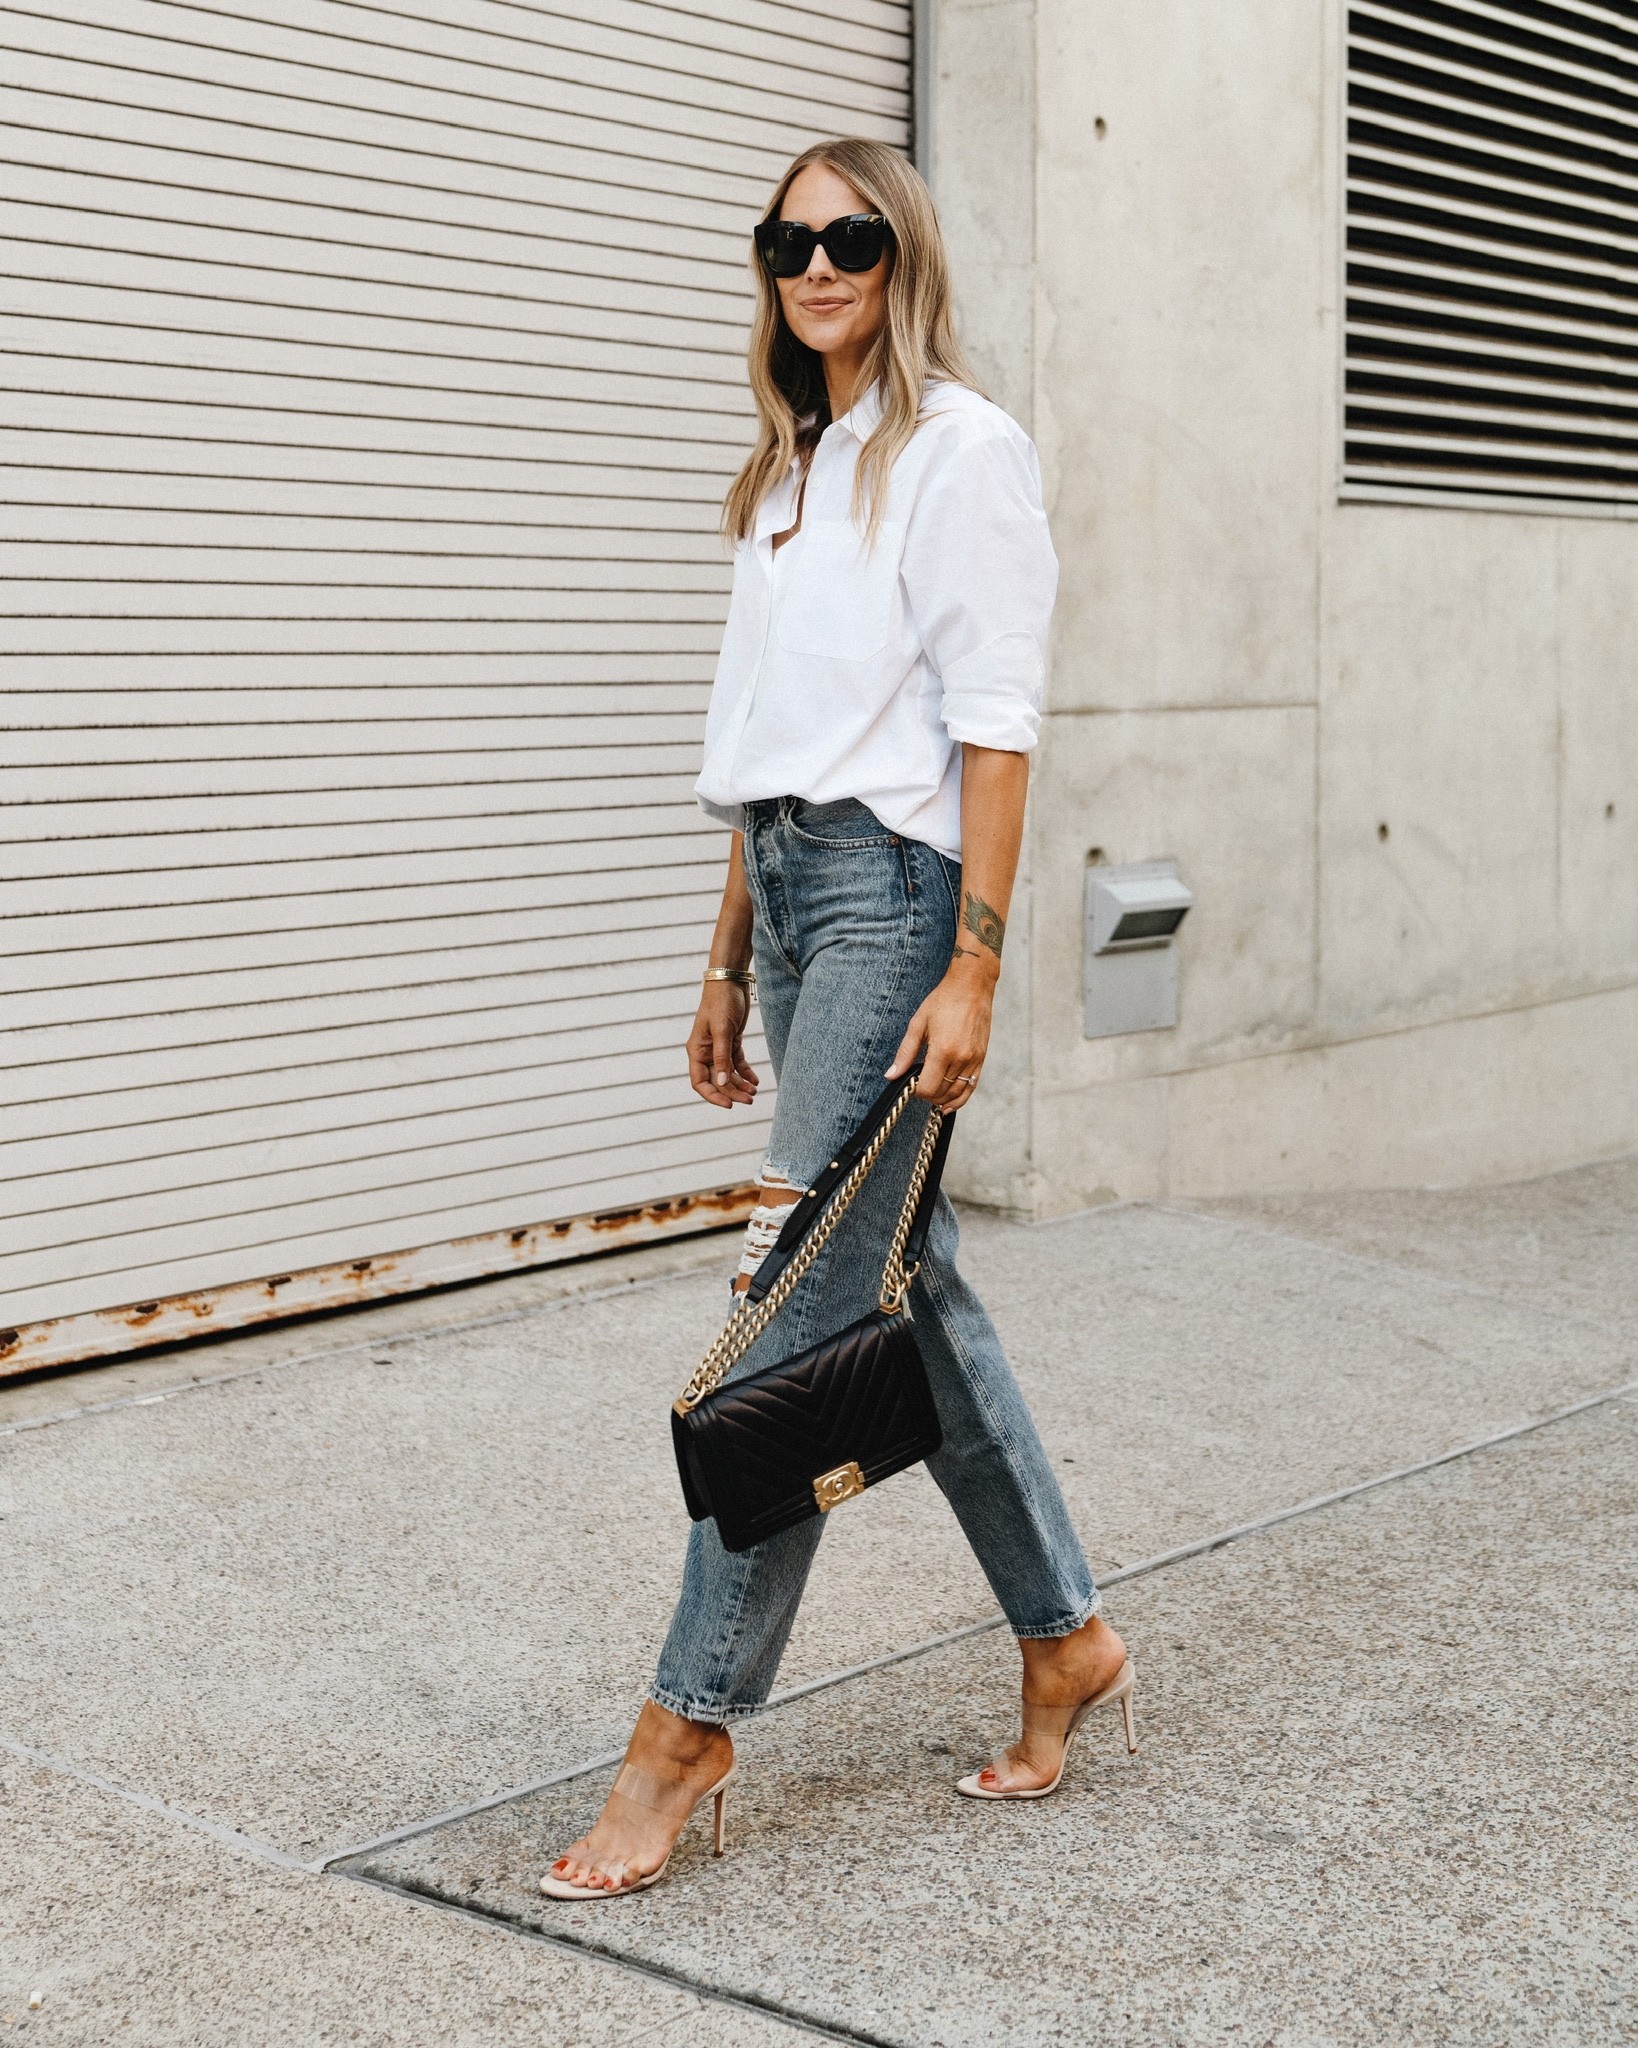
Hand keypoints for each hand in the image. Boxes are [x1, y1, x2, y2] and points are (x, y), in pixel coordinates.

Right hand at [687, 981, 758, 1108]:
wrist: (730, 980)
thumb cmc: (721, 1002)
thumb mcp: (722, 1030)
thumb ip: (722, 1057)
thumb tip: (721, 1083)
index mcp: (697, 1050)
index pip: (699, 1082)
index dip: (713, 1096)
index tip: (729, 1105)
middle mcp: (705, 1052)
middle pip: (717, 1081)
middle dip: (732, 1092)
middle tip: (750, 1100)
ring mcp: (718, 1048)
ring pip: (727, 1074)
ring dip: (740, 1085)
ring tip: (754, 1092)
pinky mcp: (731, 1041)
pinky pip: (736, 1064)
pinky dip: (745, 1073)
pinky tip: (755, 1081)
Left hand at [885, 954, 994, 1110]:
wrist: (971, 986)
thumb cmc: (943, 1001)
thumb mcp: (918, 1024)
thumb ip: (905, 1053)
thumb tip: (891, 1075)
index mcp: (943, 1050)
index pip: (928, 1087)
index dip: (916, 1091)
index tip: (909, 1084)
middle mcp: (961, 1058)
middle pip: (942, 1092)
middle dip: (927, 1095)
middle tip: (917, 1087)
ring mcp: (974, 1060)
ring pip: (957, 1093)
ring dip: (942, 1099)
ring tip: (930, 1097)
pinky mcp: (981, 1058)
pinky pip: (972, 1087)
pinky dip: (960, 1099)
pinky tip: (948, 1104)